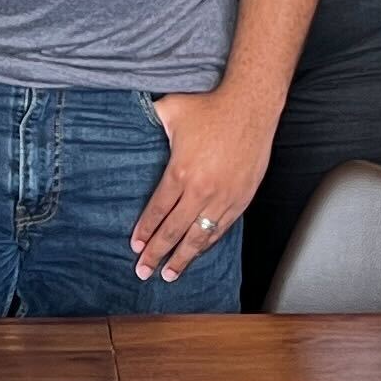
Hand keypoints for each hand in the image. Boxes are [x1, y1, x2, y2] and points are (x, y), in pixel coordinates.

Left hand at [131, 87, 278, 284]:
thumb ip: (148, 122)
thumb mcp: (170, 110)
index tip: (135, 247)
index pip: (157, 212)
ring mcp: (223, 198)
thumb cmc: (210, 105)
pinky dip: (207, 244)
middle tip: (143, 271)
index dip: (145, 232)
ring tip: (169, 274)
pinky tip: (198, 252)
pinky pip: (221, 228)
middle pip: (173, 231)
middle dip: (156, 254)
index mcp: (179, 172)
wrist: (251, 105)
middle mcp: (200, 191)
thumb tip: (130, 121)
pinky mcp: (241, 198)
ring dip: (183, 258)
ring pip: (199, 237)